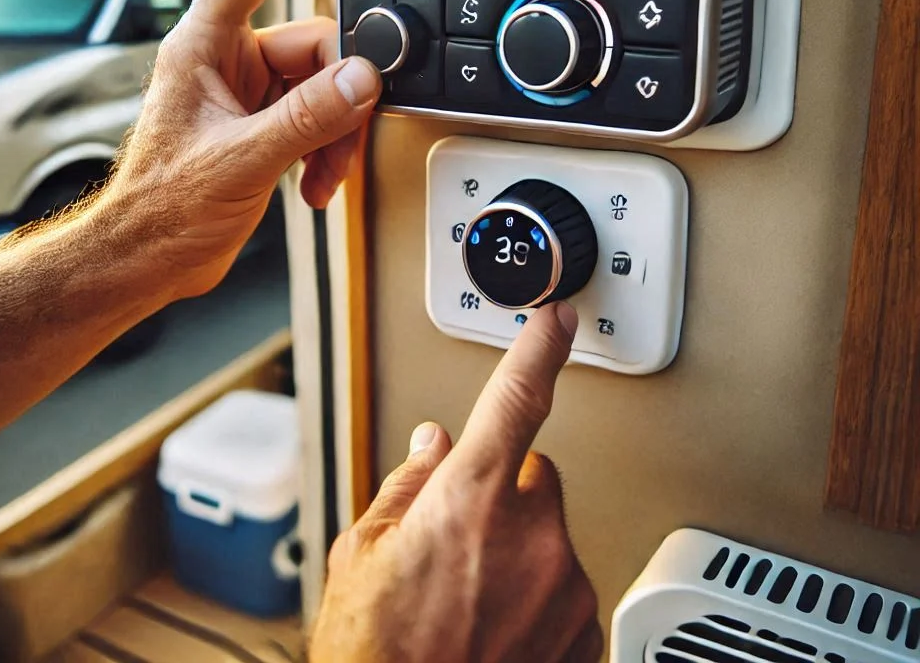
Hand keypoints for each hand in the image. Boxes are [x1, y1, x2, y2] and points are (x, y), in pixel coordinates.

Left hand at [103, 0, 380, 300]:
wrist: (147, 258)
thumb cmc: (161, 206)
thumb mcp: (239, 160)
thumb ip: (306, 117)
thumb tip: (361, 79)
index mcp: (206, 43)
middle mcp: (231, 58)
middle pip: (319, 43)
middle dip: (341, 96)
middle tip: (341, 135)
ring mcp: (250, 91)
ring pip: (327, 85)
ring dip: (335, 133)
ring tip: (318, 175)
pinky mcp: (266, 122)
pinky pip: (320, 115)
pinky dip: (327, 149)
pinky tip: (312, 182)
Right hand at [311, 302, 600, 662]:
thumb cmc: (376, 657)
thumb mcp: (360, 553)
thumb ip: (406, 482)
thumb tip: (432, 440)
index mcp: (470, 496)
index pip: (516, 397)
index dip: (539, 347)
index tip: (558, 316)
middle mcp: (531, 533)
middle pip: (533, 474)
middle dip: (502, 490)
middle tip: (458, 538)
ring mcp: (565, 585)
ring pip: (549, 534)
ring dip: (519, 548)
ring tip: (469, 596)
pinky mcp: (585, 630)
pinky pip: (564, 584)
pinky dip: (538, 593)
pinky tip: (494, 626)